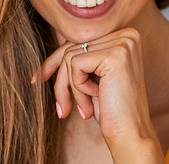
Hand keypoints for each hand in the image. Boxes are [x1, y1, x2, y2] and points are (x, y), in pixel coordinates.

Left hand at [34, 28, 163, 161]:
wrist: (131, 135)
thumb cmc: (112, 109)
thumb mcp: (93, 76)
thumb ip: (82, 53)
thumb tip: (57, 34)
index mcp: (125, 36)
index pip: (79, 40)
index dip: (55, 61)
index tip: (37, 78)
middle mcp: (126, 35)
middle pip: (72, 47)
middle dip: (61, 79)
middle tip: (62, 108)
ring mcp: (122, 44)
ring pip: (70, 57)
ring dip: (71, 88)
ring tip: (83, 109)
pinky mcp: (114, 56)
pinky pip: (75, 64)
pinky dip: (78, 87)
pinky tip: (96, 99)